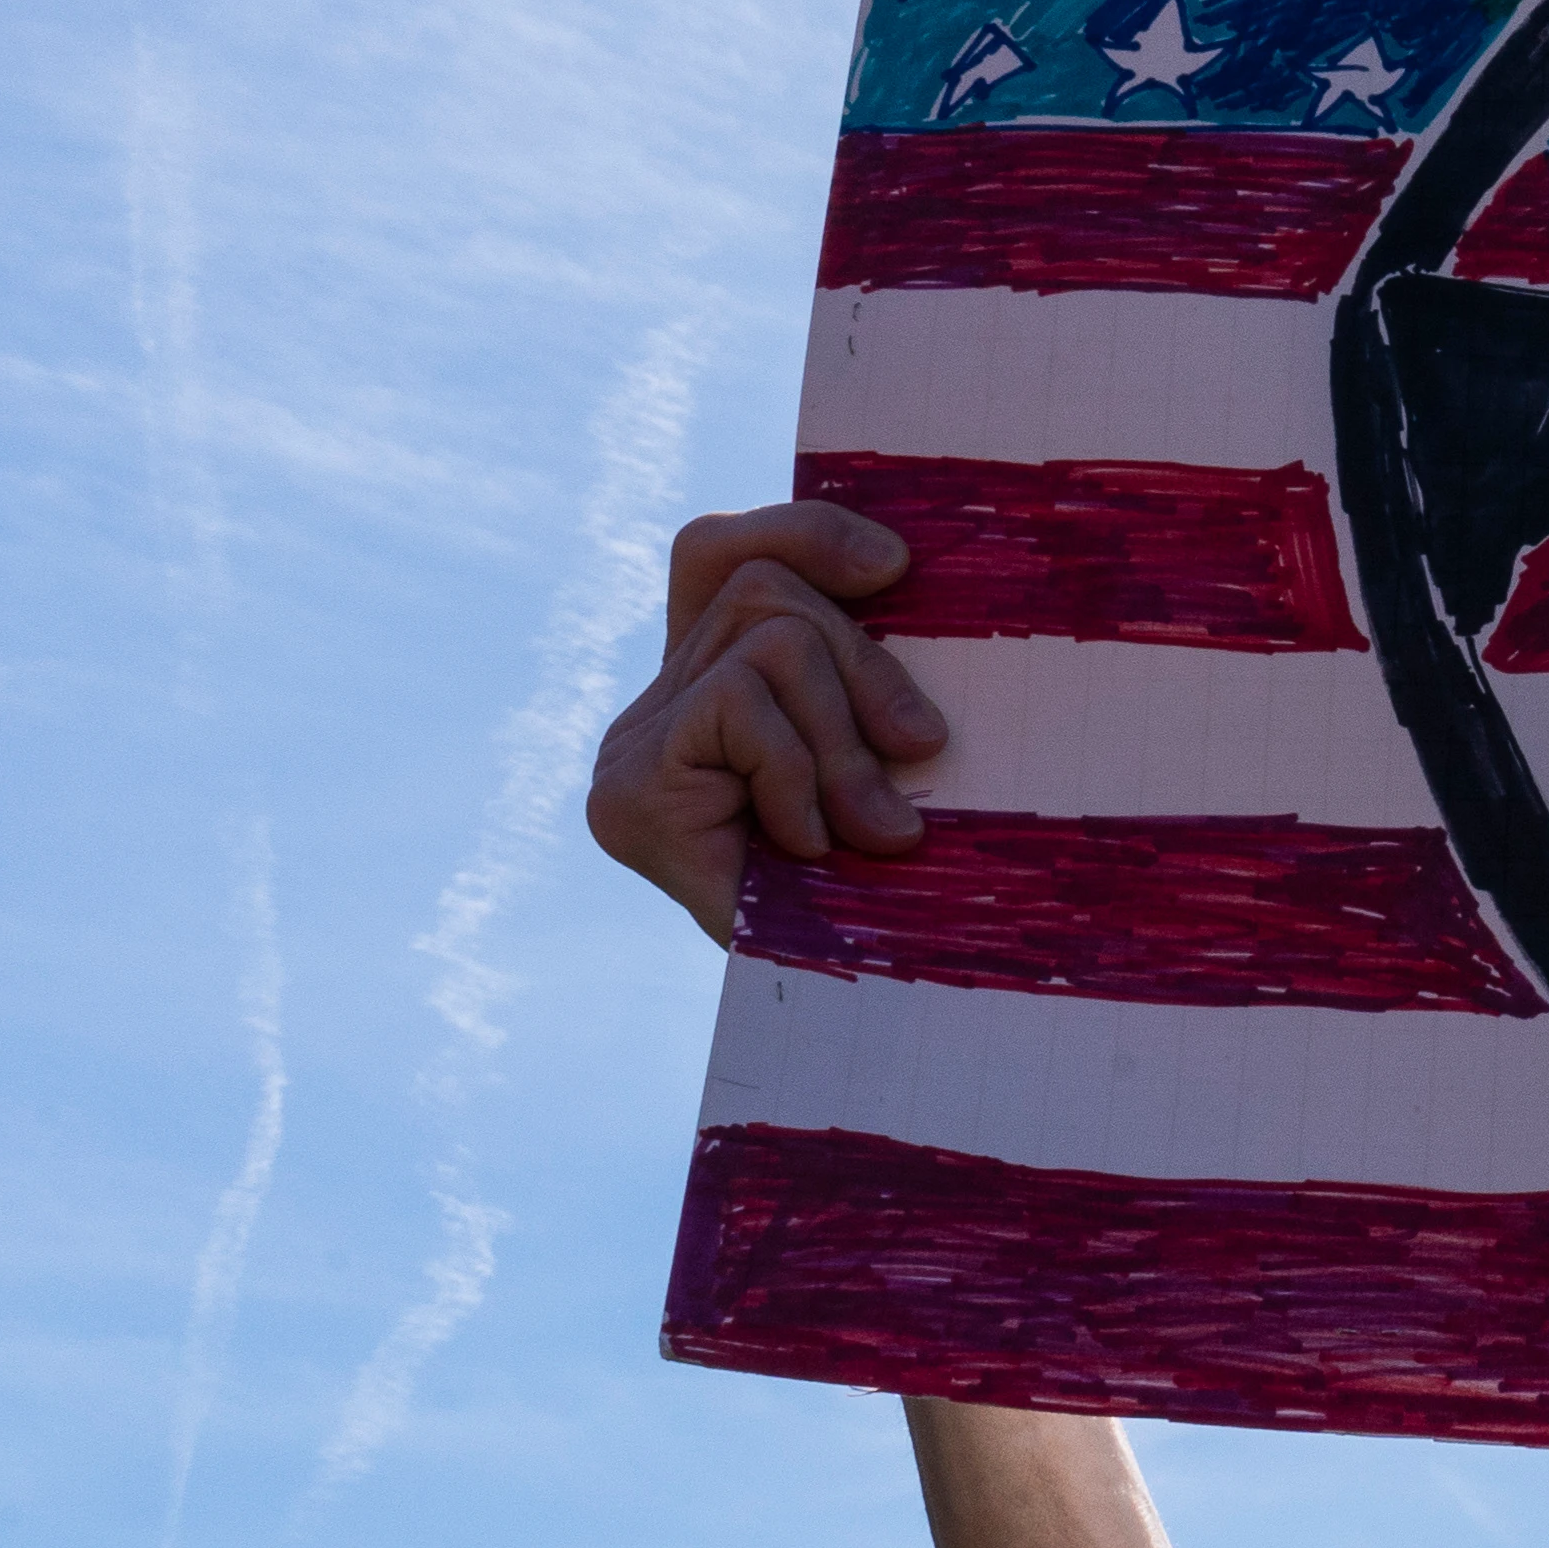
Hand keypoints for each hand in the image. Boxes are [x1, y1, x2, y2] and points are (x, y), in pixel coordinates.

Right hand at [585, 501, 949, 942]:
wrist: (843, 1014)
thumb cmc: (882, 884)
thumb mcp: (885, 750)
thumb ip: (864, 674)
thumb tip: (896, 565)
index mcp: (704, 687)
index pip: (719, 551)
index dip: (804, 533)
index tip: (897, 568)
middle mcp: (649, 710)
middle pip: (765, 593)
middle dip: (861, 665)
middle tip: (919, 749)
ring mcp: (629, 751)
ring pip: (768, 642)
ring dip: (842, 736)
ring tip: (870, 828)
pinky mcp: (629, 793)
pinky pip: (741, 710)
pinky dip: (799, 774)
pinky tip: (806, 846)